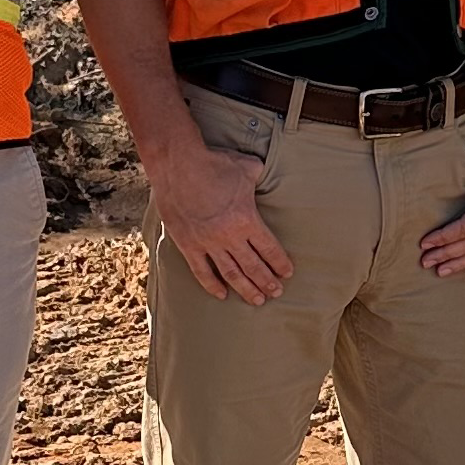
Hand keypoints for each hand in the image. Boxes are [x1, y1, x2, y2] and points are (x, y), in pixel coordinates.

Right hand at [145, 122, 293, 307]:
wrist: (178, 164)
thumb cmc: (214, 163)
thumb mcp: (247, 166)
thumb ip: (259, 175)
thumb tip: (264, 173)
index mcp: (247, 219)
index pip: (269, 248)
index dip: (280, 263)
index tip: (287, 273)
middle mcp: (229, 236)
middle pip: (253, 266)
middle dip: (267, 281)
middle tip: (277, 292)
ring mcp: (207, 243)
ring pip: (231, 274)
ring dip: (246, 289)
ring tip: (258, 300)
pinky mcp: (188, 244)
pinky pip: (202, 271)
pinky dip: (212, 285)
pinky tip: (222, 295)